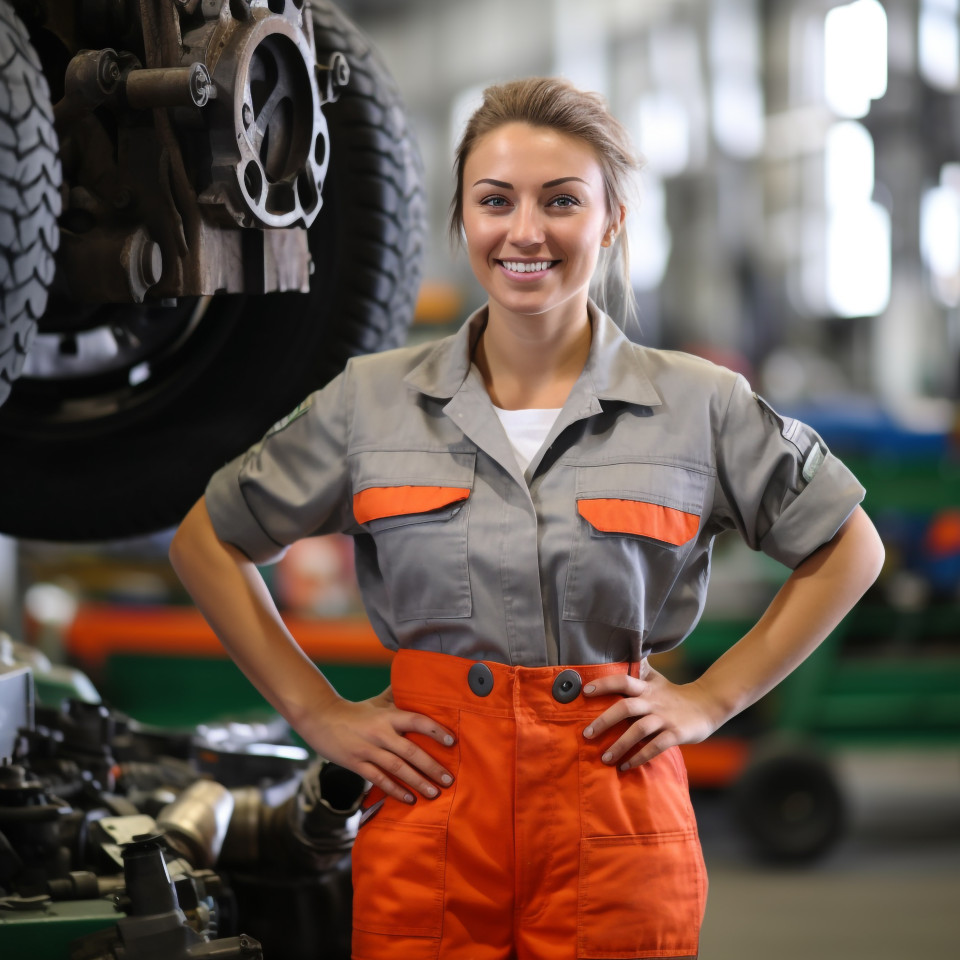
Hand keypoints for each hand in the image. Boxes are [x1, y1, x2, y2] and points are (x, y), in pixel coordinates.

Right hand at [300, 686, 454, 803]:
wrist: (320, 718)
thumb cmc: (355, 711)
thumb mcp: (377, 701)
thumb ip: (397, 696)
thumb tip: (417, 682)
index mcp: (387, 715)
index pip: (416, 721)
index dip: (435, 730)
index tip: (451, 742)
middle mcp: (380, 733)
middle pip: (410, 751)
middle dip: (431, 767)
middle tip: (448, 779)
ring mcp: (368, 750)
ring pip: (397, 768)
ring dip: (417, 782)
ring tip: (434, 793)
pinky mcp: (356, 764)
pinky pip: (379, 779)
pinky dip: (395, 790)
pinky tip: (409, 799)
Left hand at [582, 666, 722, 769]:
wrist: (709, 704)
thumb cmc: (675, 694)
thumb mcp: (657, 680)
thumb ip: (638, 671)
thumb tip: (620, 654)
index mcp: (647, 688)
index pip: (623, 680)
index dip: (604, 684)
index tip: (585, 691)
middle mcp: (653, 702)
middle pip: (625, 707)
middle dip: (604, 721)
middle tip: (586, 734)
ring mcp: (665, 718)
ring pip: (638, 730)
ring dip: (620, 745)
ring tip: (605, 758)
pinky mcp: (676, 734)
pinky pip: (655, 747)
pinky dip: (640, 757)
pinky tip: (626, 766)